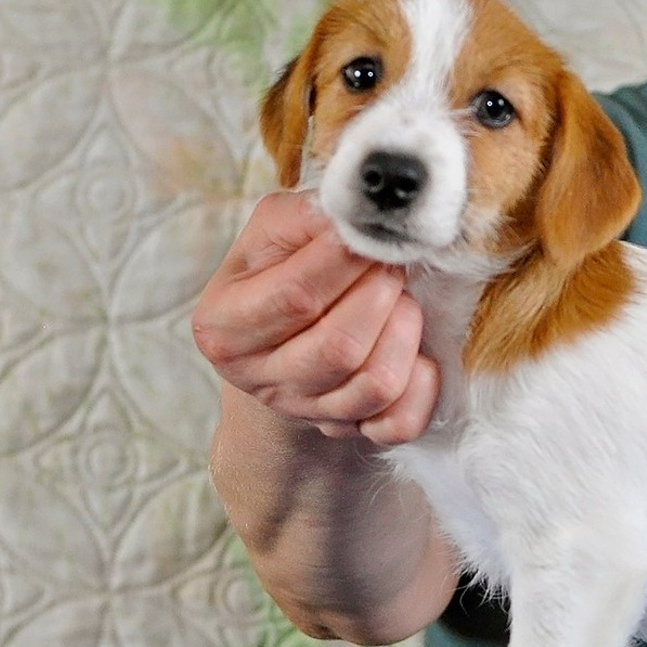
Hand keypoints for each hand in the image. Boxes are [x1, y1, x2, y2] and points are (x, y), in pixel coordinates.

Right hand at [192, 191, 438, 445]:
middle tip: (391, 265)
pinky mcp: (352, 432)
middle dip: (381, 294)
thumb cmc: (281, 274)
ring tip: (400, 301)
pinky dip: (422, 385)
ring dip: (405, 331)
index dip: (347, 260)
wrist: (286, 341)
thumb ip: (301, 218)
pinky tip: (414, 353)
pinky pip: (401, 422)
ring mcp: (308, 412)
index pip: (296, 296)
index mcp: (224, 327)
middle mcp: (260, 379)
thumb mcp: (272, 235)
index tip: (371, 234)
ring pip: (377, 383)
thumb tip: (346, 214)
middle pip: (340, 346)